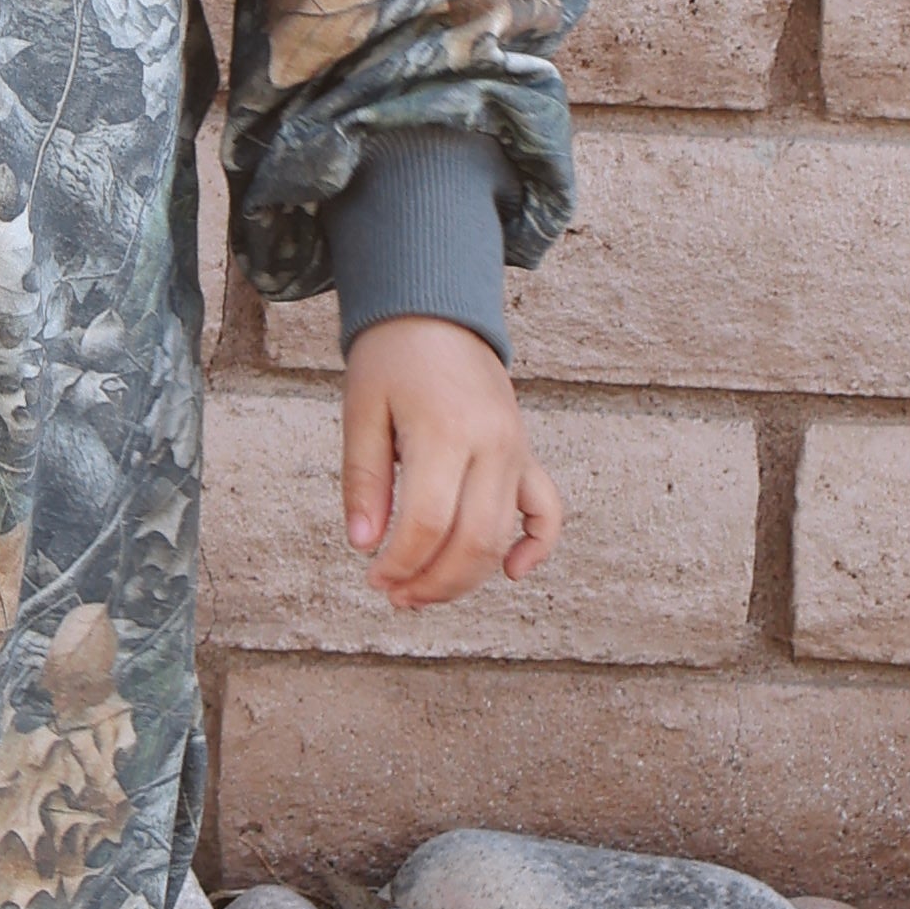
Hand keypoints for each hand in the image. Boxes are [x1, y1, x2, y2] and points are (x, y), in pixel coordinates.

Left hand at [342, 315, 561, 609]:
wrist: (436, 312)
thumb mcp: (361, 412)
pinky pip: (548, 509)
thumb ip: (363, 481)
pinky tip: (513, 572)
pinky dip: (538, 545)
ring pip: (503, 536)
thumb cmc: (391, 360)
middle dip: (433, 582)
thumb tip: (363, 546)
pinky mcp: (526, 453)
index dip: (399, 563)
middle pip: (473, 540)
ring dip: (467, 577)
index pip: (428, 523)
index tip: (372, 576)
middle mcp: (491, 444)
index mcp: (444, 431)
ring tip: (424, 592)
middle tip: (396, 596)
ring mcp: (515, 450)